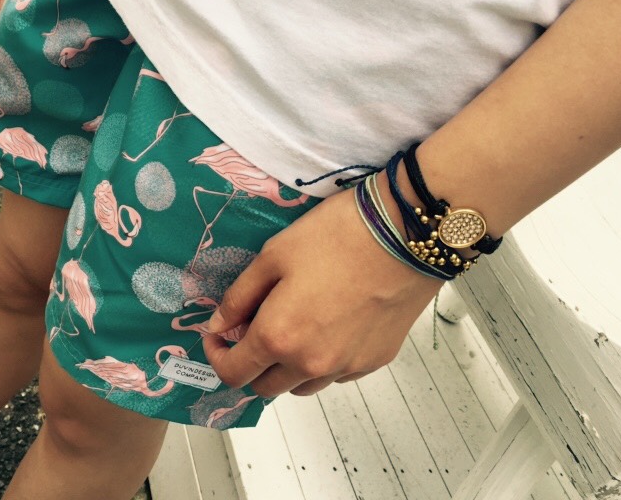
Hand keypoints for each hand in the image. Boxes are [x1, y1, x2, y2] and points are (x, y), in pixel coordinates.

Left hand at [202, 177, 443, 396]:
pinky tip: (329, 325)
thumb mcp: (272, 256)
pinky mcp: (375, 360)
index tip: (218, 337)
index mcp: (278, 337)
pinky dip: (323, 360)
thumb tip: (218, 325)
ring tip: (294, 326)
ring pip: (302, 385)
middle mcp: (311, 363)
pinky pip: (337, 374)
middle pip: (266, 388)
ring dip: (287, 366)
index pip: (233, 374)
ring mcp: (346, 366)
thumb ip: (239, 297)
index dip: (217, 357)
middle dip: (251, 364)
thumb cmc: (333, 236)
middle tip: (255, 329)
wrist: (403, 233)